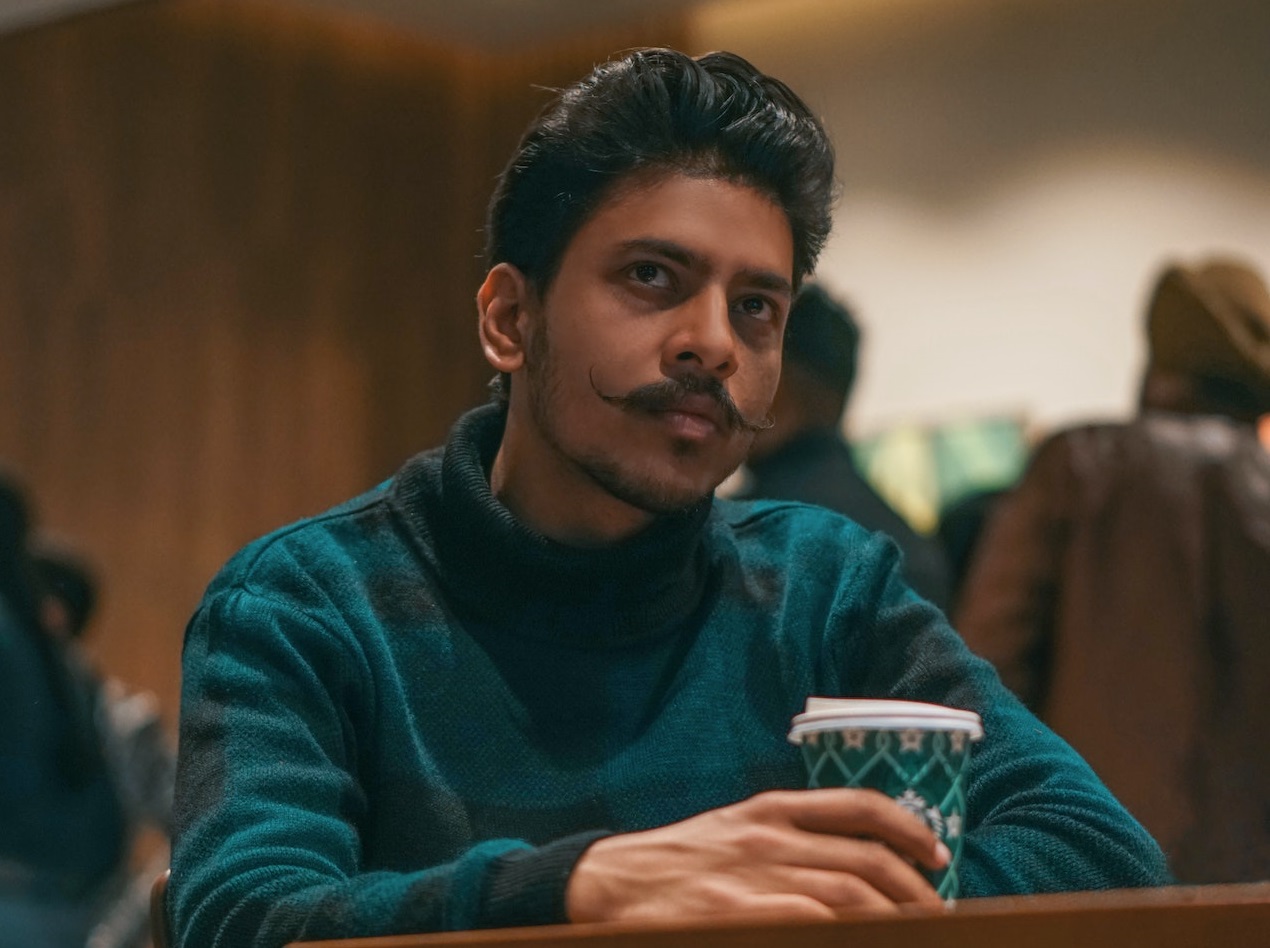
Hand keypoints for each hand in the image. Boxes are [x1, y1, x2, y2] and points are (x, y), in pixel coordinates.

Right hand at [566, 788, 948, 922]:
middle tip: (940, 912)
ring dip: (894, 918)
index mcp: (769, 808)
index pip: (855, 804)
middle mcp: (768, 836)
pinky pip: (811, 925)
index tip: (935, 851)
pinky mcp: (738, 914)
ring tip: (917, 932)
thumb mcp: (734, 829)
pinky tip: (863, 942)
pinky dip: (846, 935)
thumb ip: (786, 837)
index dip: (906, 826)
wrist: (611, 883)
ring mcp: (754, 876)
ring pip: (849, 894)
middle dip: (915, 889)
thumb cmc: (678, 862)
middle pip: (865, 857)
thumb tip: (853, 859)